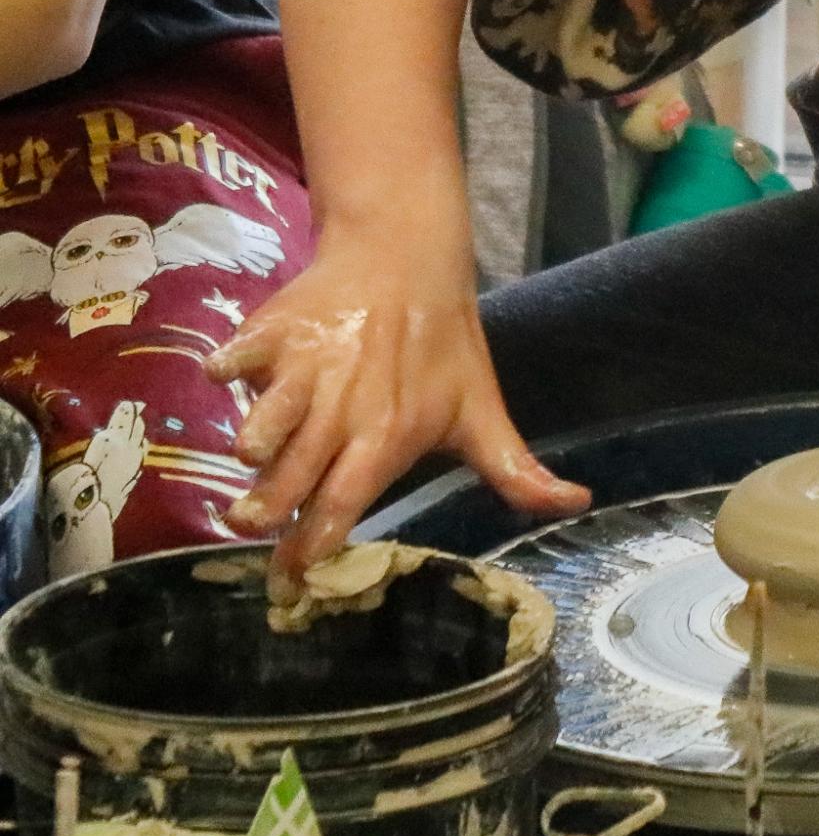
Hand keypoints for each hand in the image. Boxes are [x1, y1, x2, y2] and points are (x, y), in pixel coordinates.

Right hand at [205, 232, 588, 591]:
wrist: (408, 256)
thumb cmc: (446, 345)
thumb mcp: (483, 410)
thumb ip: (516, 469)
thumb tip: (576, 502)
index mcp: (388, 436)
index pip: (345, 504)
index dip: (313, 546)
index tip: (291, 579)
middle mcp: (343, 409)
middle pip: (291, 478)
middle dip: (264, 512)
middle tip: (248, 525)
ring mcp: (304, 370)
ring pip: (261, 425)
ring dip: (251, 446)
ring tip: (250, 457)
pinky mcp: (272, 333)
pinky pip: (234, 359)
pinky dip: (225, 369)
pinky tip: (228, 375)